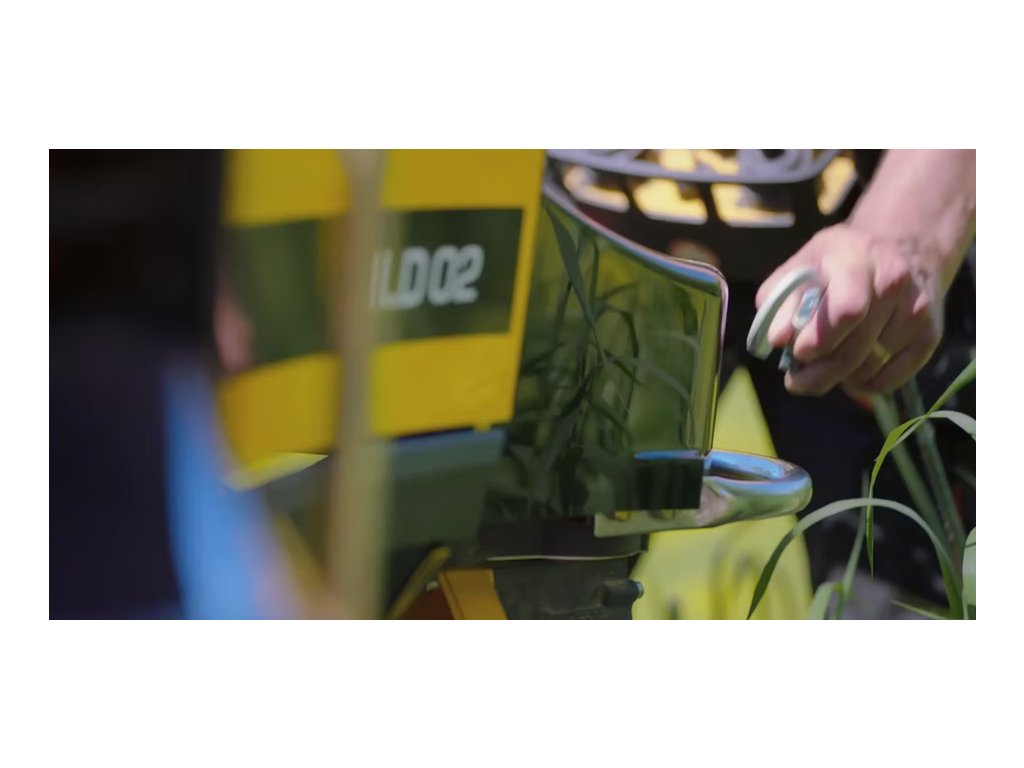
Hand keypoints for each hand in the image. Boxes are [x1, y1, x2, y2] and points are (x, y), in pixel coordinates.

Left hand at [755, 223, 943, 396]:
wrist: (901, 250)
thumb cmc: (837, 263)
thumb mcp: (801, 267)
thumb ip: (781, 301)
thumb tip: (778, 338)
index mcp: (855, 259)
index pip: (846, 311)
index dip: (819, 340)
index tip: (798, 353)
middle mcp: (893, 281)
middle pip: (856, 348)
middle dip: (820, 372)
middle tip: (798, 380)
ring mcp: (917, 309)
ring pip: (871, 367)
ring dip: (841, 377)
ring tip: (827, 365)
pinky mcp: (930, 334)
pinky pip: (893, 378)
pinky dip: (867, 384)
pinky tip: (853, 372)